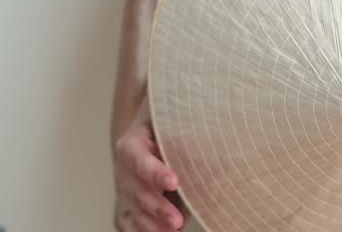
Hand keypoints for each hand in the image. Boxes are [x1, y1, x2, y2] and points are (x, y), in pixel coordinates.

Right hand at [114, 102, 184, 230]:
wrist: (158, 125)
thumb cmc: (170, 121)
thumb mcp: (174, 120)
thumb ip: (185, 133)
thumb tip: (216, 142)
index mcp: (132, 143)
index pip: (139, 158)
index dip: (155, 172)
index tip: (174, 182)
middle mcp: (125, 167)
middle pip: (137, 190)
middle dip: (158, 207)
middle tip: (177, 220)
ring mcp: (128, 186)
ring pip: (137, 209)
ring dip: (154, 223)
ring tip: (174, 229)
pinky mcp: (135, 201)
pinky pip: (139, 218)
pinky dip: (152, 228)